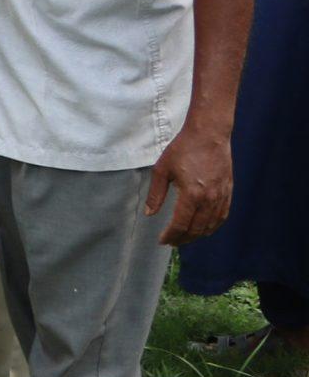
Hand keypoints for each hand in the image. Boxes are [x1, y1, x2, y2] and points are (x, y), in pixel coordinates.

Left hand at [148, 122, 234, 244]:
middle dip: (183, 239)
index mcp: (191, 194)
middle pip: (196, 229)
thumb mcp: (162, 170)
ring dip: (197, 235)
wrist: (209, 135)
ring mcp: (221, 197)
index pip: (181, 224)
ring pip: (210, 226)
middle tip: (172, 242)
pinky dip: (212, 226)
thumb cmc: (183, 149)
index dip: (171, 235)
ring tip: (185, 238)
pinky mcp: (228, 192)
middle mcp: (209, 199)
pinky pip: (222, 216)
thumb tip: (149, 214)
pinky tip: (204, 228)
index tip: (163, 240)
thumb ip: (156, 194)